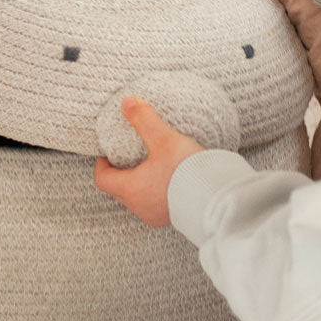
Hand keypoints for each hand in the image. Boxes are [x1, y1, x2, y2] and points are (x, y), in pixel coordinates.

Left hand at [94, 97, 203, 226]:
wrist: (217, 197)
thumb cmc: (187, 171)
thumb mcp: (164, 140)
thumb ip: (144, 120)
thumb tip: (127, 102)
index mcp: (132, 189)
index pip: (103, 179)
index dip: (102, 165)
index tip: (108, 153)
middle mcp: (140, 207)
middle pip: (118, 191)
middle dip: (120, 174)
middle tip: (128, 157)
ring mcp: (156, 215)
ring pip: (137, 200)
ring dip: (138, 185)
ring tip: (150, 167)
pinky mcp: (173, 218)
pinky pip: (155, 206)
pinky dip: (155, 193)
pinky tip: (168, 180)